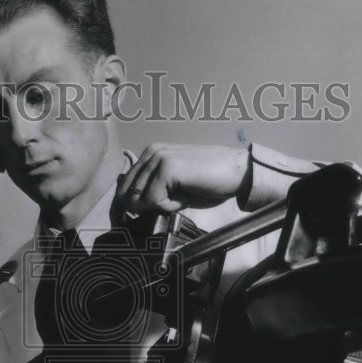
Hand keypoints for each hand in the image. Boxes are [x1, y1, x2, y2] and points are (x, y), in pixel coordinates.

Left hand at [115, 143, 249, 213]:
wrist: (237, 172)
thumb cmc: (209, 182)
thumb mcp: (173, 186)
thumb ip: (151, 190)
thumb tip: (129, 207)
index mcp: (150, 154)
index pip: (124, 187)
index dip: (135, 206)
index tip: (156, 210)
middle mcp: (151, 152)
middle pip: (128, 195)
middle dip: (149, 207)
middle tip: (174, 202)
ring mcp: (158, 158)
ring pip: (140, 199)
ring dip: (161, 206)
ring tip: (183, 196)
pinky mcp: (167, 168)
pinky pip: (154, 201)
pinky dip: (170, 206)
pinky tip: (186, 197)